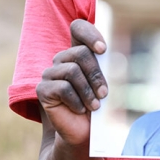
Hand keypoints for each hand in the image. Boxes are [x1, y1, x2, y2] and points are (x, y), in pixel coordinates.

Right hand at [36, 19, 107, 145]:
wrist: (83, 132)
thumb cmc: (97, 105)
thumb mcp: (105, 83)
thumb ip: (107, 67)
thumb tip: (117, 56)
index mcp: (78, 52)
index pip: (78, 28)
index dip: (90, 34)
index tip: (103, 49)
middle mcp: (62, 59)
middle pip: (80, 53)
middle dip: (96, 74)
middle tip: (104, 93)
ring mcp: (50, 73)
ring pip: (72, 71)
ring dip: (88, 90)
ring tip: (95, 105)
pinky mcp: (42, 89)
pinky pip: (63, 88)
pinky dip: (76, 100)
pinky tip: (80, 109)